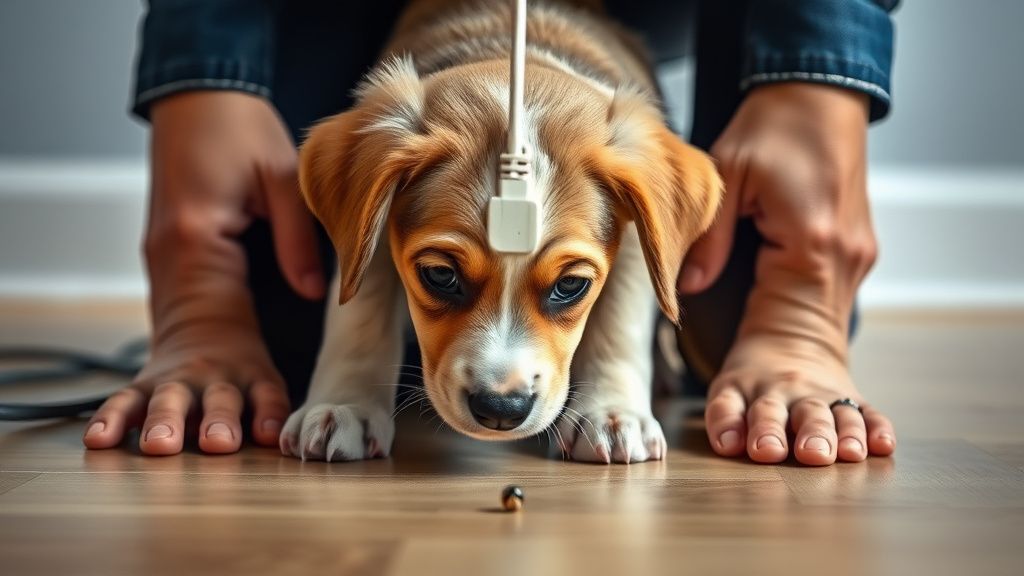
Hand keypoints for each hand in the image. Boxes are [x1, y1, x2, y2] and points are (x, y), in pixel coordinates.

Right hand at [82, 91, 323, 454]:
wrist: (199, 99)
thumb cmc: (238, 129)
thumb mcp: (278, 172)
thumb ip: (296, 235)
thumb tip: (318, 291)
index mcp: (195, 241)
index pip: (219, 316)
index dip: (239, 369)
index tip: (257, 413)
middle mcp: (171, 264)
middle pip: (184, 343)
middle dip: (197, 399)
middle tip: (216, 446)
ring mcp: (166, 271)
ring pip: (167, 342)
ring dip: (169, 396)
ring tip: (166, 448)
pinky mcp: (172, 270)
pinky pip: (165, 328)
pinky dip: (155, 369)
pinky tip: (137, 413)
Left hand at [680, 83, 895, 464]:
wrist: (819, 95)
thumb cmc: (775, 126)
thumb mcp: (730, 172)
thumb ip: (707, 236)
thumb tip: (685, 287)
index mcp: (811, 243)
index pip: (784, 318)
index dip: (763, 368)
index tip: (744, 411)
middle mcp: (840, 260)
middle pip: (815, 342)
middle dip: (794, 397)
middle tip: (774, 450)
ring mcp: (849, 260)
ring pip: (829, 335)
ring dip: (815, 386)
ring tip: (808, 443)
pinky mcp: (845, 256)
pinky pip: (833, 315)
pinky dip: (827, 352)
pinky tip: (829, 389)